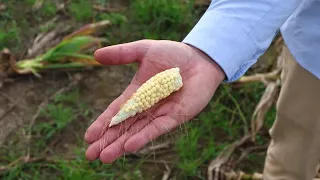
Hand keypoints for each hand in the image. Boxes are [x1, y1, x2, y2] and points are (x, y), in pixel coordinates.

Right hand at [84, 40, 224, 162]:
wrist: (200, 58)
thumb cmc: (173, 53)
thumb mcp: (144, 50)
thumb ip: (121, 54)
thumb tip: (95, 56)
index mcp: (136, 93)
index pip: (115, 112)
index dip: (102, 124)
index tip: (88, 137)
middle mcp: (146, 107)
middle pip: (123, 127)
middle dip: (107, 141)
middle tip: (90, 156)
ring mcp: (160, 113)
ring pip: (137, 132)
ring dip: (121, 145)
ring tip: (106, 157)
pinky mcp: (175, 116)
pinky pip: (157, 128)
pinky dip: (144, 137)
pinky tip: (130, 146)